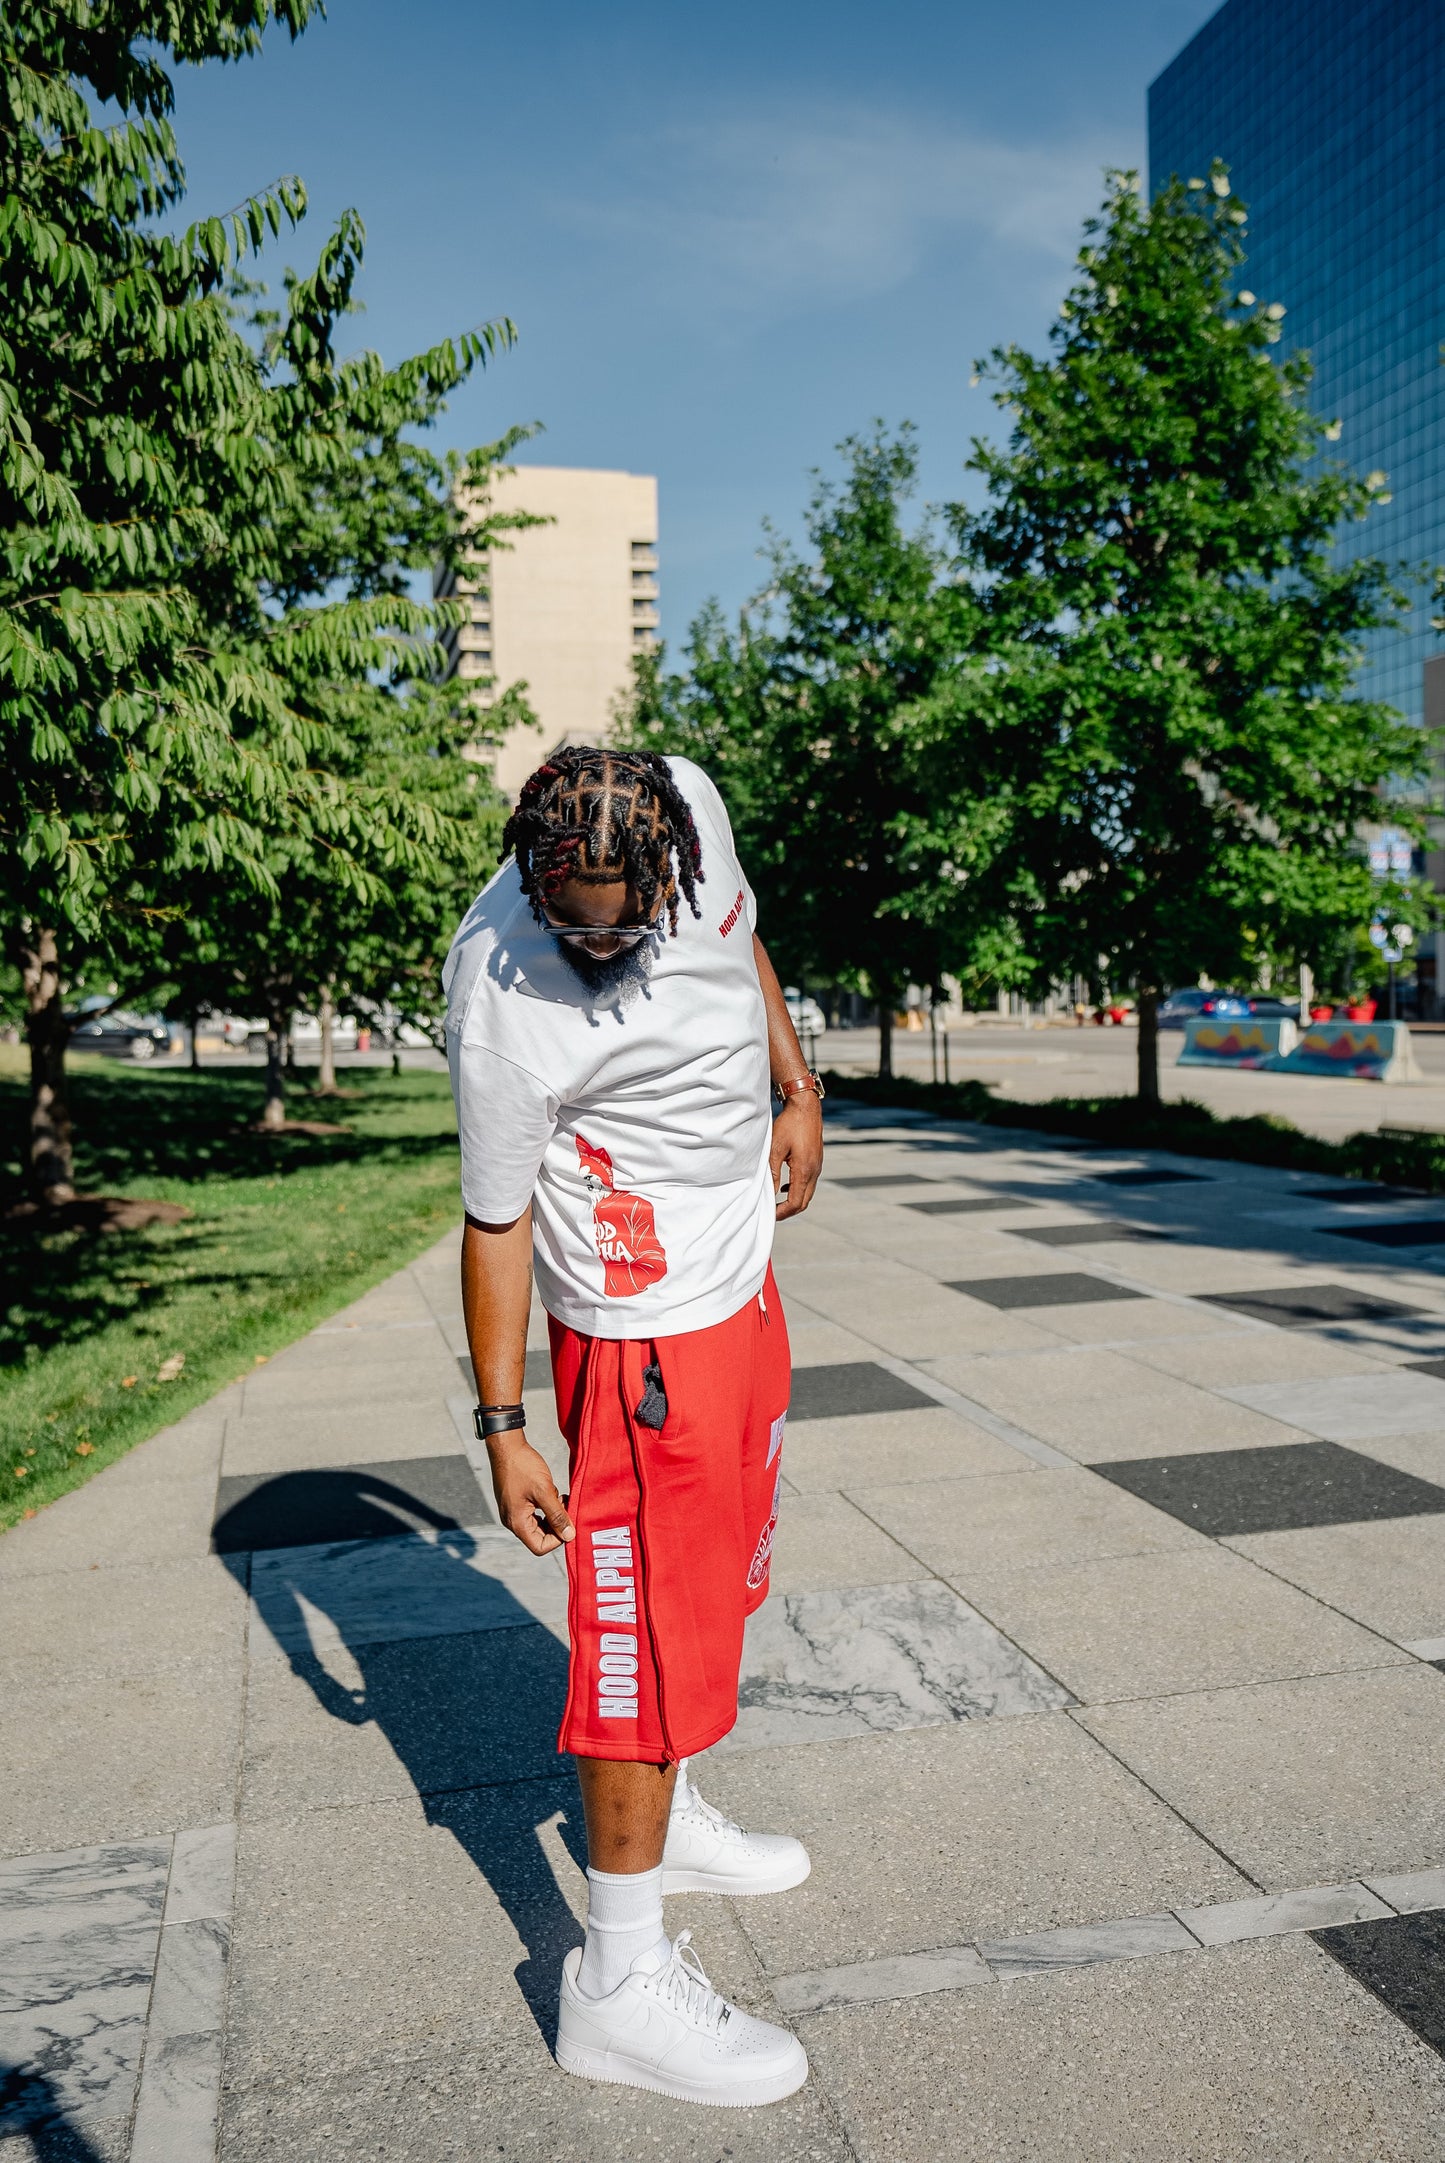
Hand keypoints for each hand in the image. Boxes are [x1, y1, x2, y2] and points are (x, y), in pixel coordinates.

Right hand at [487, 1432, 574, 1553]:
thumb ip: (557, 1515)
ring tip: (559, 1497)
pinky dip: (546, 1507)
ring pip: (538, 1524)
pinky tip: (552, 1493)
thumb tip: (569, 1536)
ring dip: (553, 1514)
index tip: (568, 1520)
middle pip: (539, 1537)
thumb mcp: (544, 1491)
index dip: (557, 1538)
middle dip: (556, 1524)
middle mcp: (512, 1521)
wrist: (506, 1446)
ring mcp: (512, 1511)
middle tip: (565, 1505)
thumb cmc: (523, 1466)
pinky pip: (534, 1513)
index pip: (540, 1547)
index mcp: (517, 1522)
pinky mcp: (515, 1501)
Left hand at [770, 1093, 823, 1217]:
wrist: (805, 1106)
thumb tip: (770, 1193)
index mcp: (805, 1170)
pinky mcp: (816, 1160)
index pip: (796, 1202)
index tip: (770, 1214)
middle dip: (789, 1210)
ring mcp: (817, 1166)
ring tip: (777, 1201)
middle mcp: (815, 1170)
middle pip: (804, 1201)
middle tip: (772, 1212)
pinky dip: (798, 1189)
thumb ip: (773, 1173)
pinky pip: (809, 1182)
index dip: (783, 1212)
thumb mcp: (775, 1148)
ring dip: (793, 1200)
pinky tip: (786, 1185)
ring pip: (808, 1193)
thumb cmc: (789, 1124)